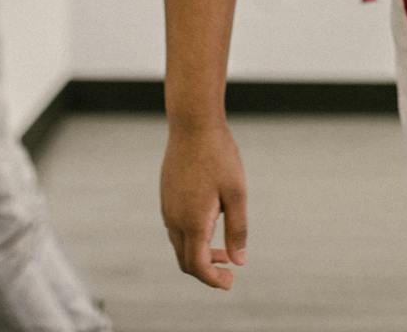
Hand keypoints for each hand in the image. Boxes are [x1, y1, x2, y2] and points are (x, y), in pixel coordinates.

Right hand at [160, 122, 247, 289]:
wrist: (193, 124)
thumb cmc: (219, 156)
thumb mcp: (237, 194)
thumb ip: (238, 230)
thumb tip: (240, 260)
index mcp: (193, 221)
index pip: (197, 266)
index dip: (213, 280)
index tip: (230, 283)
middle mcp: (175, 218)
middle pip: (185, 261)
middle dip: (206, 271)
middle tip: (230, 271)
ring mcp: (167, 208)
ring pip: (179, 245)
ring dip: (199, 254)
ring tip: (224, 251)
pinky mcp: (166, 197)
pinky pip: (175, 229)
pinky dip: (192, 239)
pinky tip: (210, 226)